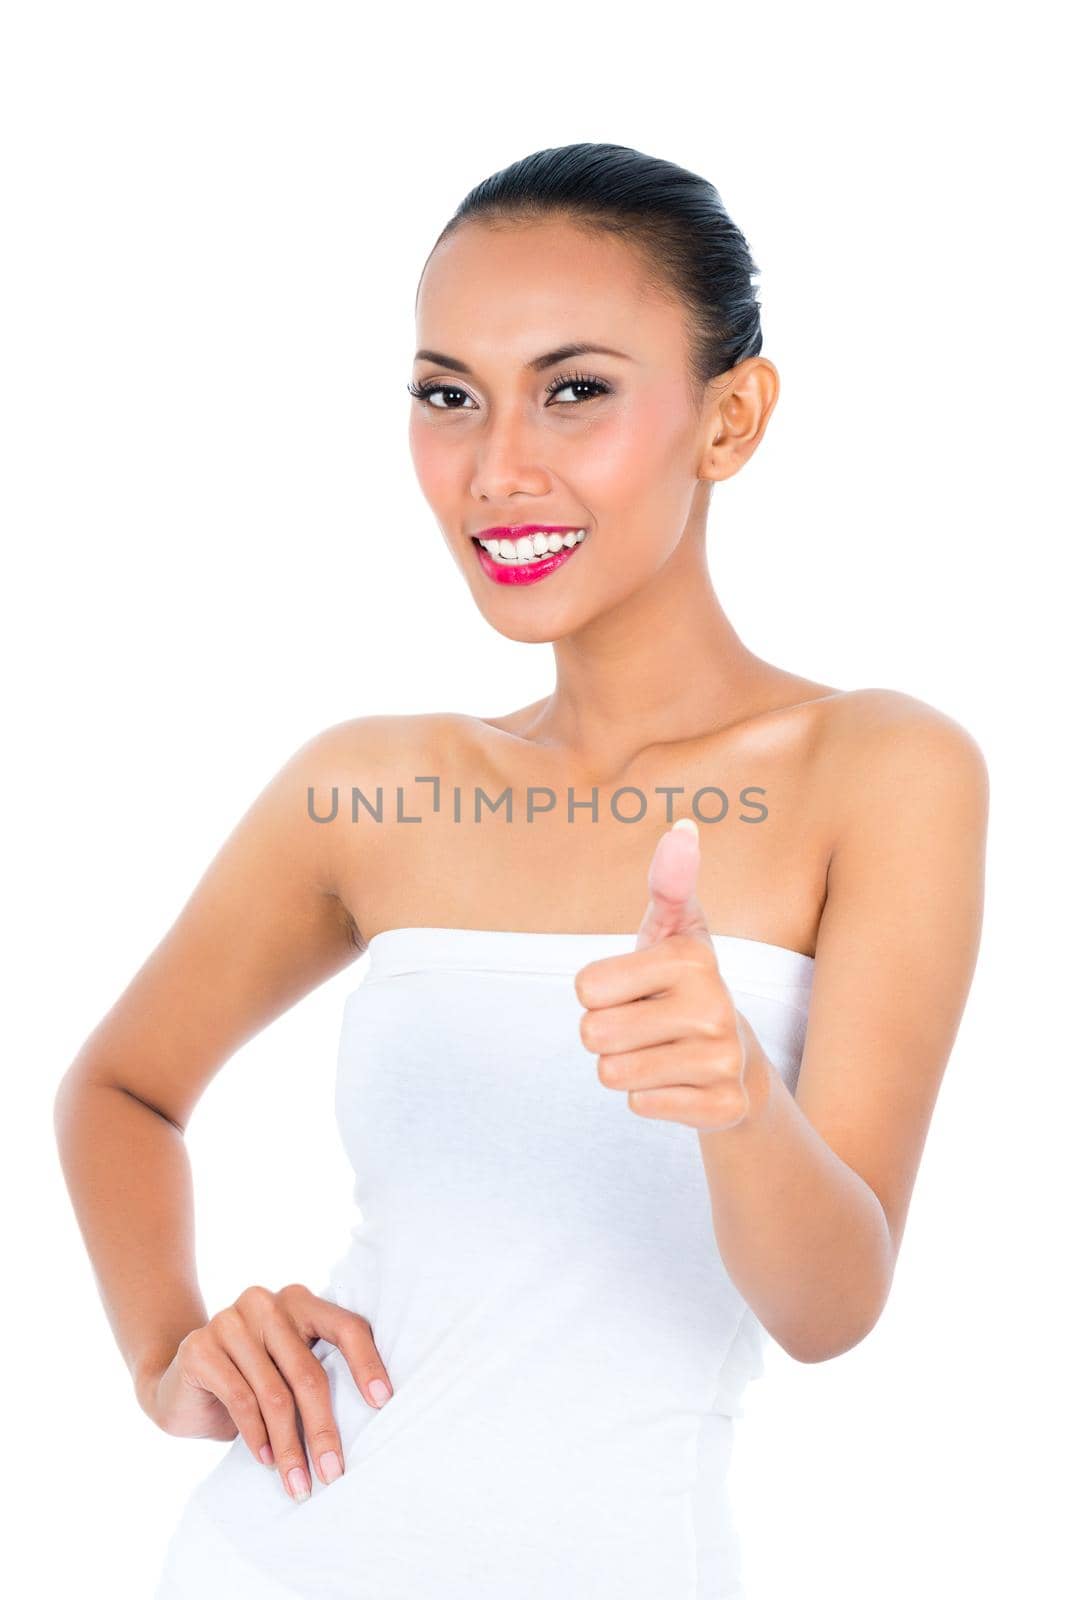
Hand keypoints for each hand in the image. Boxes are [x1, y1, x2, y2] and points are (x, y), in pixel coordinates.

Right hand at [141, 1283, 393, 1501]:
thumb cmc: (250, 1381)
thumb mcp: (288, 1371)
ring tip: (299, 1483)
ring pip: (274, 1394)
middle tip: (335, 1472)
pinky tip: (265, 1462)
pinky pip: (240, 1400)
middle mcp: (266, 1303)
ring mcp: (230, 1321)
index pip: (345, 1327)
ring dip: (289, 1447)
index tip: (382, 1404)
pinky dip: (257, 1437)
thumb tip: (369, 1416)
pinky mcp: (201, 1348)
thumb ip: (318, 1374)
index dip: (366, 1364)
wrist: (178, 1383)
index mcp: (299, 1301)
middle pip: (308, 1371)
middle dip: (323, 1429)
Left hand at [574, 817, 764, 1132]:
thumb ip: (668, 882)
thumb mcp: (673, 931)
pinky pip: (641, 1105)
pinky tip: (677, 1083)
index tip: (636, 989)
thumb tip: (684, 827)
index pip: (585, 987)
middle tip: (645, 1026)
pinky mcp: (725, 1106)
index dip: (598, 992)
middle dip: (606, 1034)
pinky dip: (648, 1098)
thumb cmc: (683, 986)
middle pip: (593, 1033)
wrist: (736, 1060)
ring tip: (660, 1052)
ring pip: (612, 1073)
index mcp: (693, 957)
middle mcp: (715, 1006)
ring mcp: (723, 1059)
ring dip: (625, 1067)